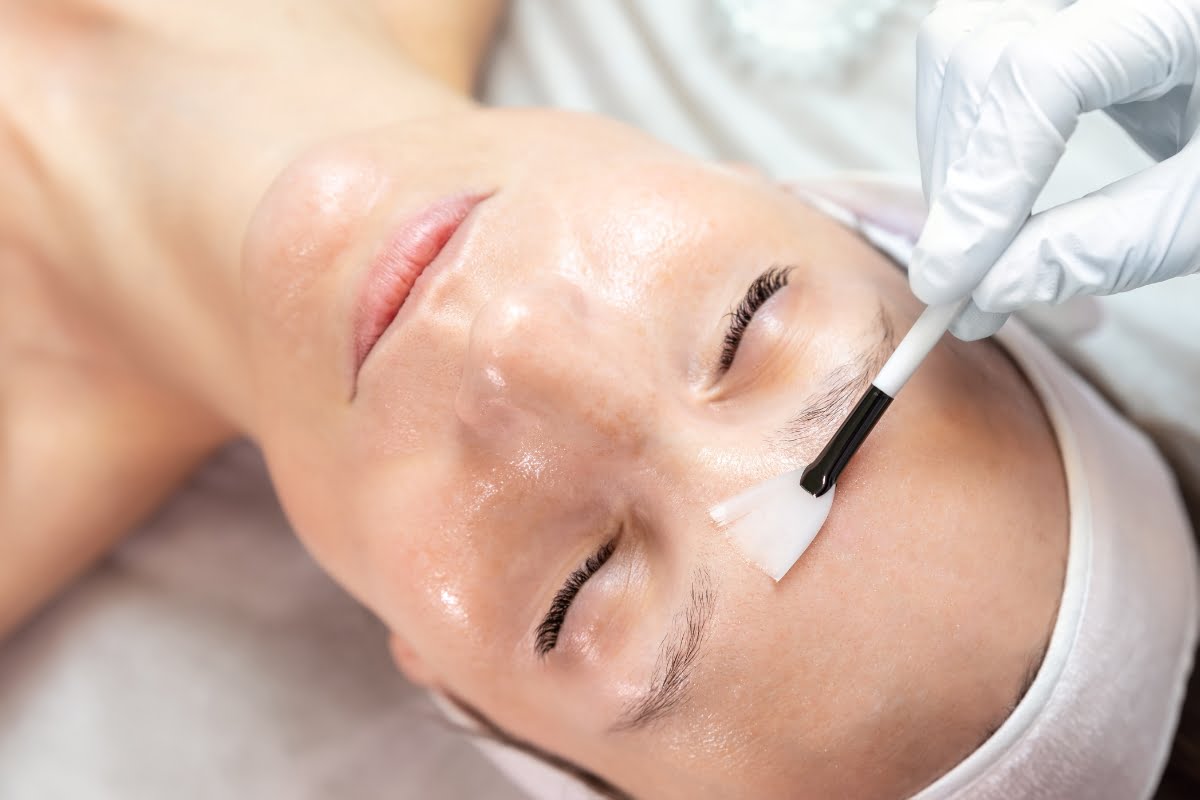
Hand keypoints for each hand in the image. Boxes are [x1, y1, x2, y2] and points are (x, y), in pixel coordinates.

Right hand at [910, 0, 1199, 339]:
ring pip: (957, 48)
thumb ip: (1122, 241)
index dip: (986, 183)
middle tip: (962, 280)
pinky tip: (986, 193)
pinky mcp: (1063, 16)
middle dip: (959, 177)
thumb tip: (995, 288)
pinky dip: (963, 132)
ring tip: (973, 238)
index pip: (1040, 75)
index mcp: (1180, 9)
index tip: (953, 282)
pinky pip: (973, 55)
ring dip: (948, 153)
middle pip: (978, 53)